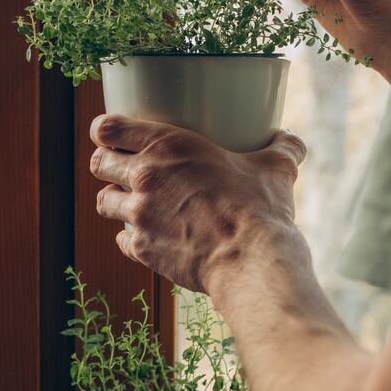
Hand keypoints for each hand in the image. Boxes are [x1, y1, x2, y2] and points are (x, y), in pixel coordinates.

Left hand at [89, 114, 306, 293]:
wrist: (252, 262)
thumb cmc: (261, 209)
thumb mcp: (276, 169)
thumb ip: (283, 148)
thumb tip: (292, 141)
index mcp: (168, 145)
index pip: (107, 128)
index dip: (104, 130)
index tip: (110, 134)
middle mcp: (145, 178)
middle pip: (98, 163)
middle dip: (106, 163)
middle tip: (122, 167)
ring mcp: (139, 216)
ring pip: (104, 201)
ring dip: (115, 200)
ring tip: (131, 202)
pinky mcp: (143, 249)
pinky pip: (121, 240)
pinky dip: (130, 238)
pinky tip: (147, 236)